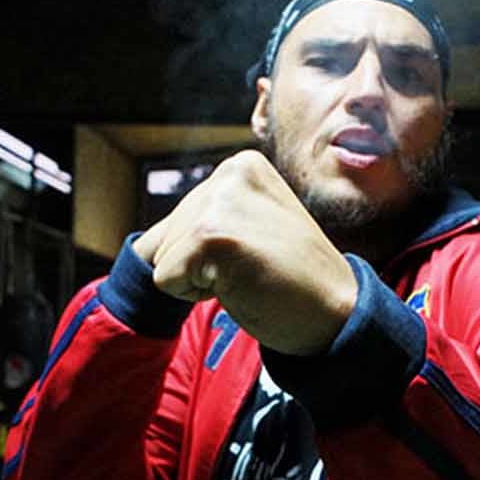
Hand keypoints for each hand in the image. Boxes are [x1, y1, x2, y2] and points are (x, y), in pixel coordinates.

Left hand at [132, 151, 357, 355]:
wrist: (337, 312)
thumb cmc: (293, 279)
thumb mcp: (253, 227)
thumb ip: (208, 218)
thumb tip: (142, 243)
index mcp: (241, 167)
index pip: (179, 217)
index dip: (204, 253)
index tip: (254, 255)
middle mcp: (229, 174)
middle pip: (164, 235)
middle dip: (198, 264)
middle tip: (254, 268)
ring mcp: (221, 203)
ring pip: (162, 257)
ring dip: (199, 279)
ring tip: (249, 275)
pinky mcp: (210, 236)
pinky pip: (165, 279)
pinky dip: (196, 294)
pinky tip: (242, 284)